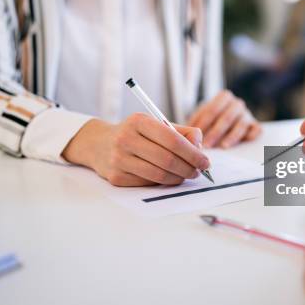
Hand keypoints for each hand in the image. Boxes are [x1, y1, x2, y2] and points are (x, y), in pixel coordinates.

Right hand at [62, 114, 209, 186]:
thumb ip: (181, 132)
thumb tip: (200, 146)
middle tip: (198, 171)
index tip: (205, 161)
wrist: (98, 144)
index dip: (193, 153)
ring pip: (159, 175)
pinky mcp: (116, 177)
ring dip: (178, 178)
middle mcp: (126, 139)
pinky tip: (168, 177)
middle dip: (188, 168)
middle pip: (167, 159)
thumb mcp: (155, 124)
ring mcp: (118, 159)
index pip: (172, 139)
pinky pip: (148, 184)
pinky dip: (163, 183)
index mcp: (138, 121)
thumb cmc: (134, 134)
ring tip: (186, 175)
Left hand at [188, 90, 260, 147]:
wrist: (226, 120)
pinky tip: (243, 143)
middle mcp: (237, 103)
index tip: (197, 136)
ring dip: (231, 136)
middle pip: (227, 117)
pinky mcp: (255, 125)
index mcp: (224, 97)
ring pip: (241, 124)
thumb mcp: (202, 116)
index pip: (213, 109)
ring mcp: (248, 114)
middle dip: (216, 132)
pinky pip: (256, 129)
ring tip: (223, 147)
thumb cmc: (211, 119)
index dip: (204, 123)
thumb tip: (187, 134)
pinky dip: (251, 135)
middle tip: (207, 145)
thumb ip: (196, 122)